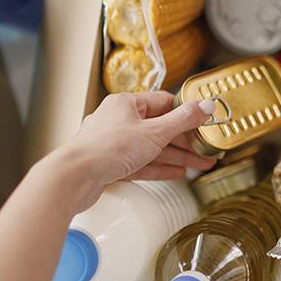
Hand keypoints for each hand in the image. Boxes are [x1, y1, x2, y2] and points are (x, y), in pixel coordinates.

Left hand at [49, 91, 216, 210]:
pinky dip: (160, 168)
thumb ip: (183, 120)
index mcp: (126, 104)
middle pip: (160, 128)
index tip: (203, 122)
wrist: (74, 177)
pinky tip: (176, 172)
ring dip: (177, 157)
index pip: (164, 103)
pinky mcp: (111, 164)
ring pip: (153, 148)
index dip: (186, 113)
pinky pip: (142, 163)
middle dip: (186, 142)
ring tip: (199, 165)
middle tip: (206, 150)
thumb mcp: (155, 132)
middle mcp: (119, 120)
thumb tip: (205, 105)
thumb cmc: (107, 149)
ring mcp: (114, 143)